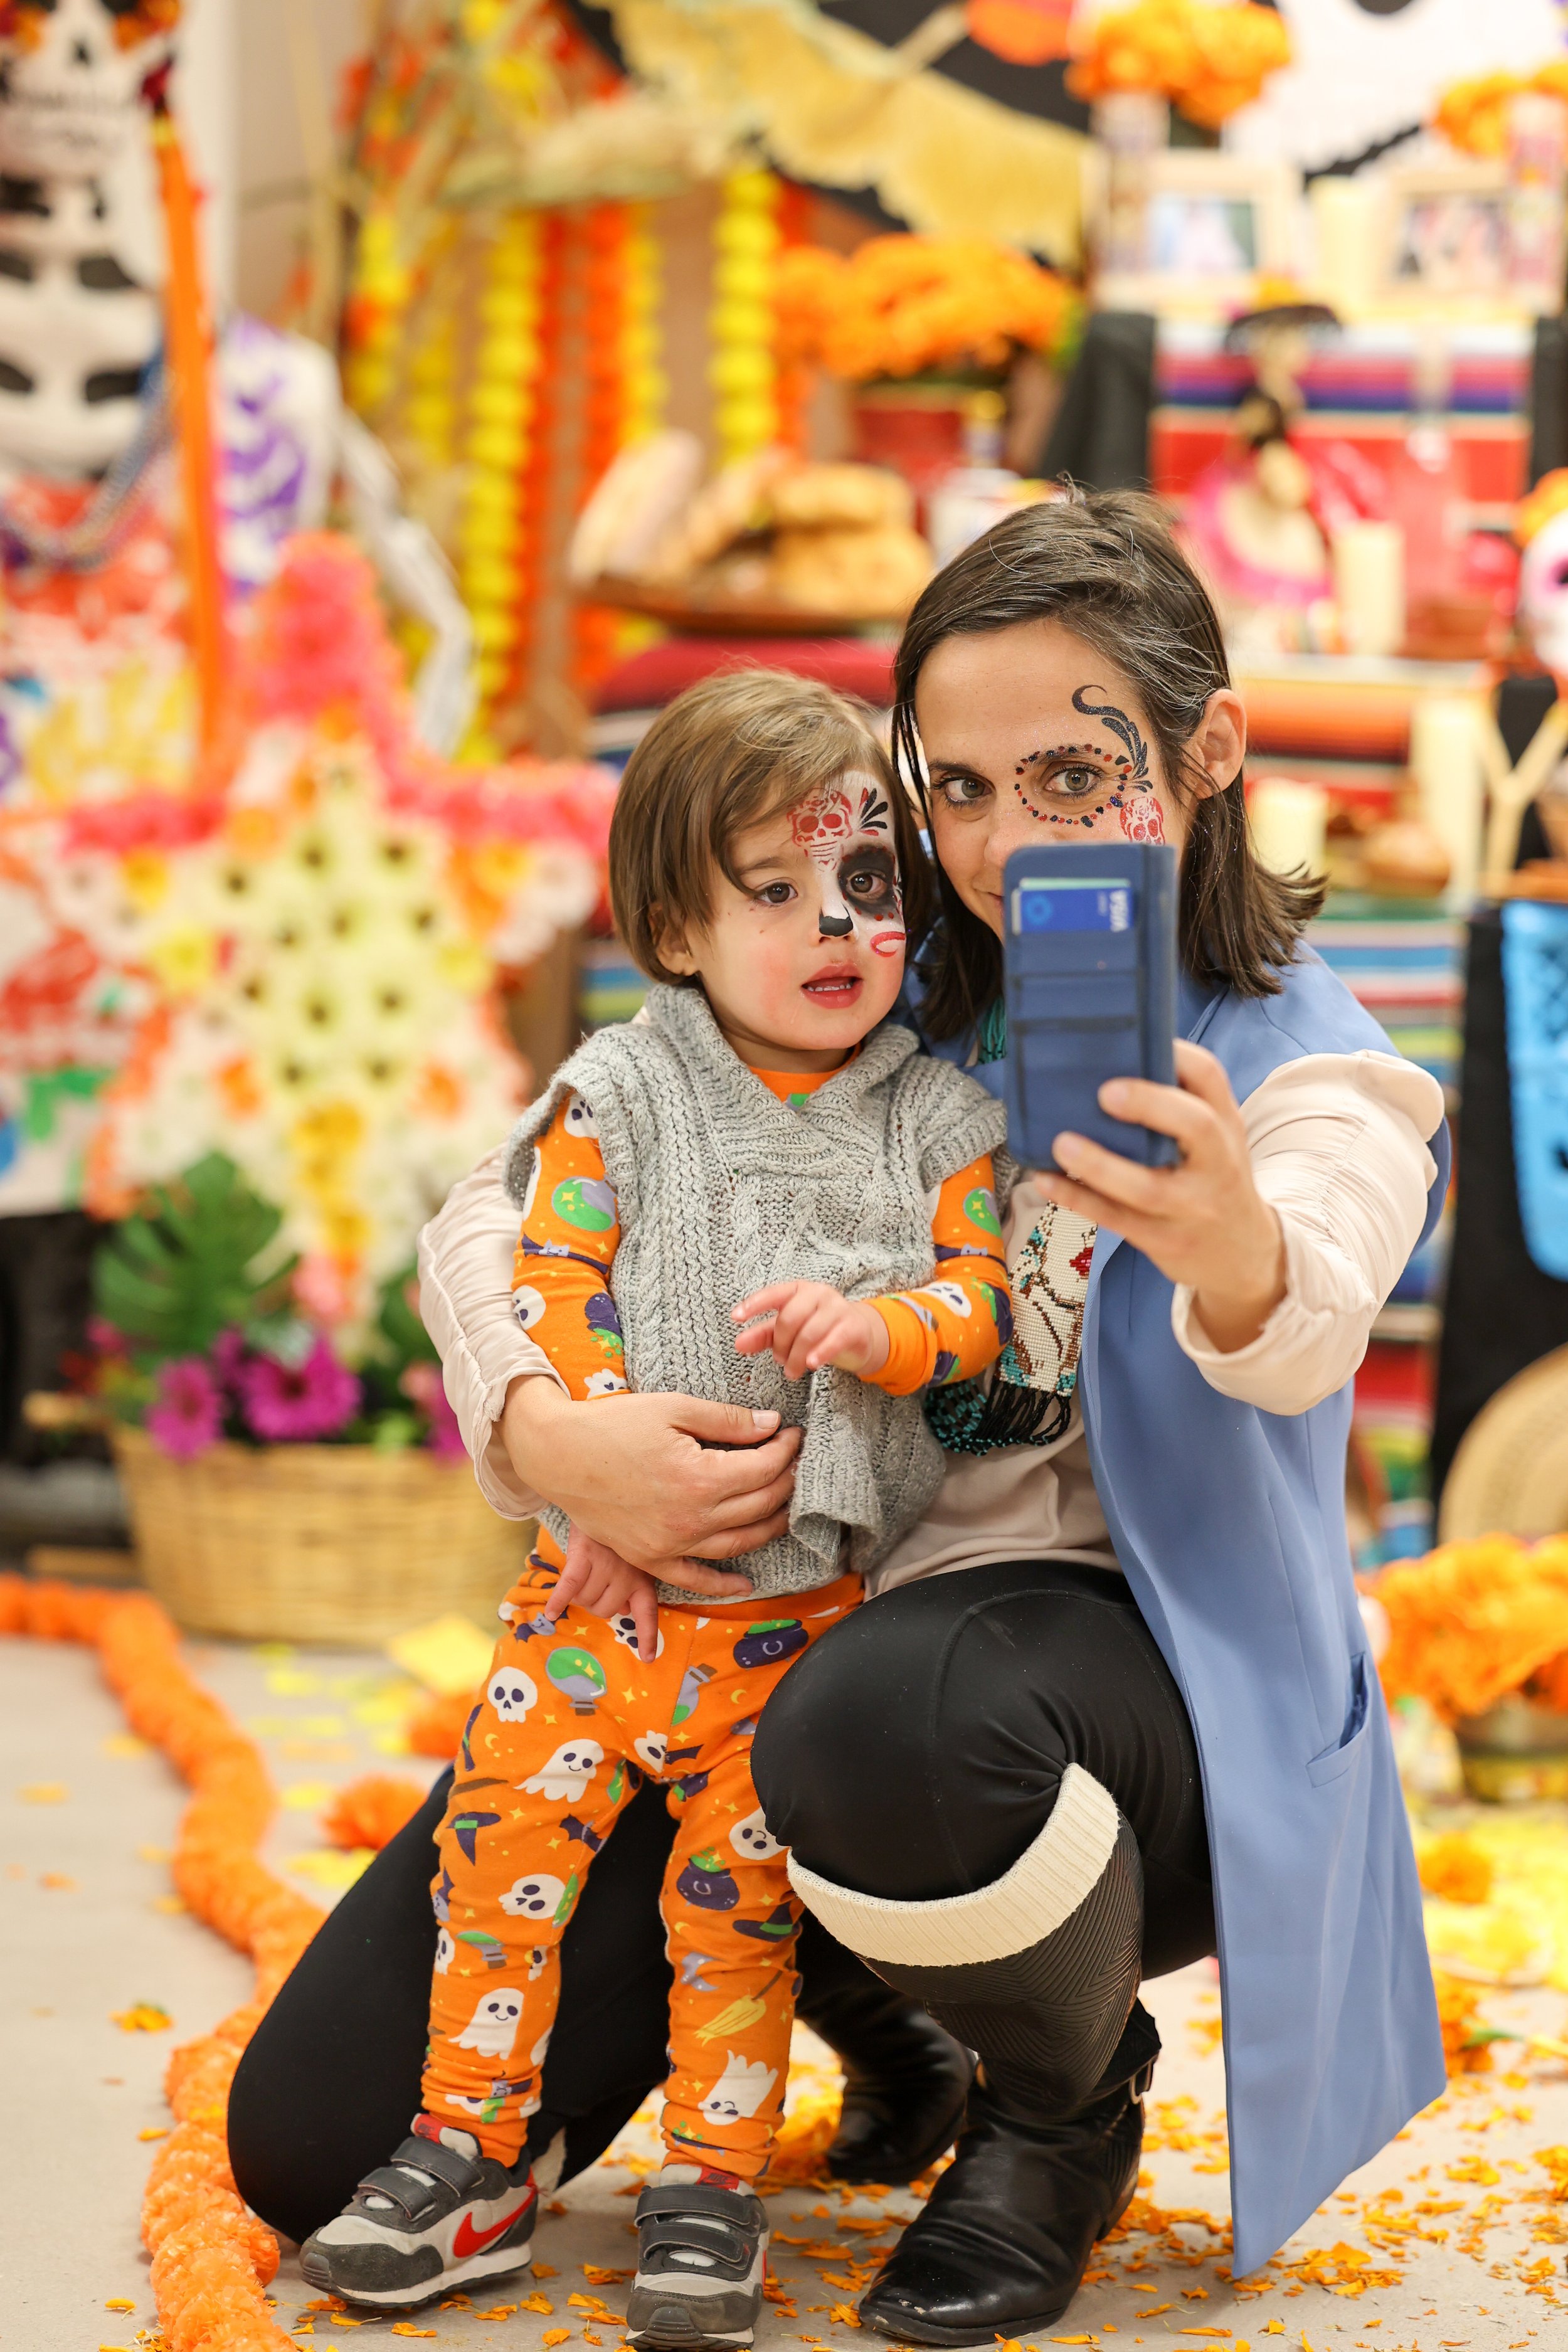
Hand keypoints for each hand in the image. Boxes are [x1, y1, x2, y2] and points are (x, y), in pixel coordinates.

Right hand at [500, 1380, 797, 1587]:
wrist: (557, 1454)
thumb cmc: (613, 1424)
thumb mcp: (673, 1407)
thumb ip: (727, 1420)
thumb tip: (773, 1426)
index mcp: (700, 1478)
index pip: (764, 1469)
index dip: (786, 1450)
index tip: (793, 1435)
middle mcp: (692, 1518)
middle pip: (760, 1505)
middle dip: (785, 1481)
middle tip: (793, 1463)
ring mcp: (671, 1544)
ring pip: (740, 1543)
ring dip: (771, 1524)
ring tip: (784, 1505)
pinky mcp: (650, 1558)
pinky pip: (696, 1579)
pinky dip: (723, 1584)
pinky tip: (745, 1582)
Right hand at [546, 1526, 659, 1661]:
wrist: (601, 1504)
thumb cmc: (614, 1541)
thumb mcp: (632, 1563)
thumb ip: (630, 1588)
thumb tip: (623, 1609)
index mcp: (643, 1581)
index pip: (647, 1615)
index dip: (648, 1638)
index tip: (648, 1659)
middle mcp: (628, 1575)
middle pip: (603, 1611)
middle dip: (594, 1602)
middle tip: (594, 1581)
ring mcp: (607, 1566)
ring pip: (584, 1600)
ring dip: (577, 1593)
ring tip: (584, 1570)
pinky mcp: (585, 1556)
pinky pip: (571, 1586)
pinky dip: (559, 1600)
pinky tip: (550, 1613)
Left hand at [733, 1281, 890, 1379]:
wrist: (858, 1333)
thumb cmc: (817, 1328)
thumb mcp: (788, 1331)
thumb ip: (763, 1335)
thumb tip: (738, 1344)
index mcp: (799, 1290)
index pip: (773, 1294)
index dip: (754, 1304)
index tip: (736, 1317)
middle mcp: (818, 1294)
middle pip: (790, 1317)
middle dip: (780, 1343)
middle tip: (779, 1361)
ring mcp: (838, 1308)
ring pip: (810, 1332)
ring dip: (796, 1356)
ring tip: (792, 1371)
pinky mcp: (853, 1326)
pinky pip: (834, 1339)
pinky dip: (820, 1353)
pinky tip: (811, 1364)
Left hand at [1036, 1040, 1285, 1353]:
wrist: (1242, 1254)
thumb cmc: (1212, 1179)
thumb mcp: (1216, 1140)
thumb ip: (1179, 1105)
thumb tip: (1105, 1064)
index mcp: (1226, 1124)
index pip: (1211, 1076)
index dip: (1177, 1054)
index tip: (1138, 1039)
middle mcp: (1218, 1162)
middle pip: (1197, 1127)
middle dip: (1151, 1105)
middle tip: (1105, 1092)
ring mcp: (1193, 1206)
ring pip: (1149, 1186)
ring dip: (1101, 1165)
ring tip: (1062, 1143)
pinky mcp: (1166, 1240)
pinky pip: (1118, 1219)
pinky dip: (1079, 1199)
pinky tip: (1047, 1180)